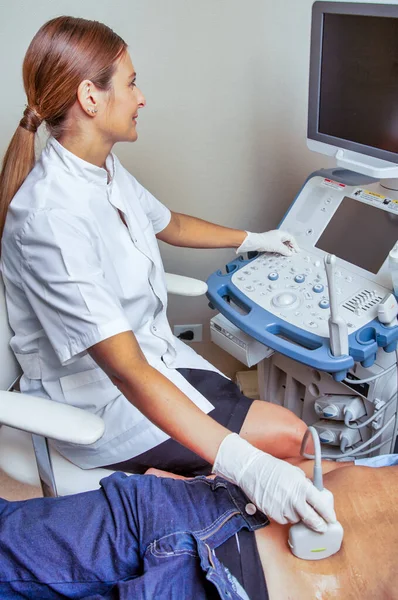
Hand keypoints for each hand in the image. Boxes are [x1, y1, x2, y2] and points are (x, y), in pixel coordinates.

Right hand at [213, 433, 335, 531]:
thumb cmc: (274, 469)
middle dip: (319, 526)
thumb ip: (306, 486)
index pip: (320, 505)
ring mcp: (283, 508)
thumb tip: (315, 496)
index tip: (331, 519)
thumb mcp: (295, 473)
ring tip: (289, 503)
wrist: (253, 470)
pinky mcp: (273, 514)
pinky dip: (284, 515)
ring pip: (296, 520)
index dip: (328, 514)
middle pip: (312, 520)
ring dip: (297, 515)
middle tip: (322, 527)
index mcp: (302, 487)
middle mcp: (294, 499)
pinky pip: (284, 520)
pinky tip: (280, 504)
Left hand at [237, 230, 298, 255]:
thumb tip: (290, 253)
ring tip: (286, 254)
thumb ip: (285, 251)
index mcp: (281, 233)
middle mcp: (277, 235)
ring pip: (282, 244)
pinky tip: (279, 253)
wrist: (256, 243)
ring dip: (285, 249)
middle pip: (287, 241)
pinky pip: (277, 246)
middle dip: (290, 247)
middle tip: (292, 252)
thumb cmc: (265, 241)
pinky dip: (280, 250)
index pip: (291, 238)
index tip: (296, 250)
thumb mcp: (278, 247)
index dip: (295, 245)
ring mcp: (273, 239)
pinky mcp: (269, 243)